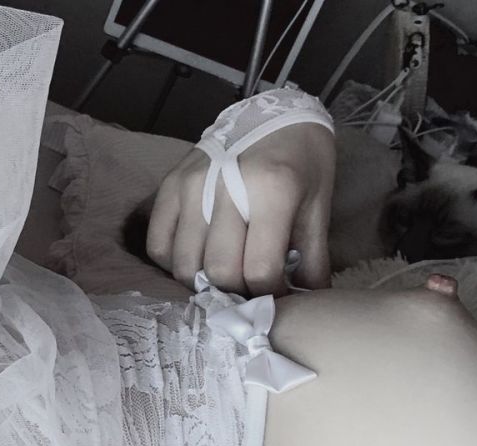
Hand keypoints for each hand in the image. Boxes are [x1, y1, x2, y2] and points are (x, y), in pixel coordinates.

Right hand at [144, 121, 334, 295]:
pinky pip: (159, 245)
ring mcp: (191, 187)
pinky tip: (197, 259)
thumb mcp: (318, 205)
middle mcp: (225, 189)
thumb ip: (312, 258)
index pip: (260, 270)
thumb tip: (306, 301)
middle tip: (248, 287)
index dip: (269, 293)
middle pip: (219, 272)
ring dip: (204, 283)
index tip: (276, 293)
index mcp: (272, 192)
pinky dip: (175, 264)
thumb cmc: (302, 160)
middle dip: (237, 292)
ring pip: (185, 265)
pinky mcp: (169, 187)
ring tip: (223, 275)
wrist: (275, 113)